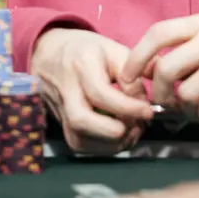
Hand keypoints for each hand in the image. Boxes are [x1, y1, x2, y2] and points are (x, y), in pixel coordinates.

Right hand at [29, 28, 154, 153]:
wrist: (51, 53)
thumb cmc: (88, 51)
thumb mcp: (114, 49)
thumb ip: (136, 71)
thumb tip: (148, 100)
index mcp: (81, 64)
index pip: (100, 93)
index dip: (127, 107)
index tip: (147, 111)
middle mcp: (65, 89)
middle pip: (81, 120)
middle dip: (114, 130)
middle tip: (137, 125)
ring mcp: (59, 109)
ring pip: (77, 139)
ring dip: (109, 144)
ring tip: (131, 133)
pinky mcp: (60, 124)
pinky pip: (78, 145)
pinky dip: (101, 148)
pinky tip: (117, 138)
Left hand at [119, 13, 198, 123]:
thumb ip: (187, 51)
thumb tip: (146, 74)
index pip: (158, 32)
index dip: (136, 58)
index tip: (128, 79)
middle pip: (166, 68)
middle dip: (158, 95)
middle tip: (165, 106)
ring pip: (186, 92)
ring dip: (184, 110)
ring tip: (195, 112)